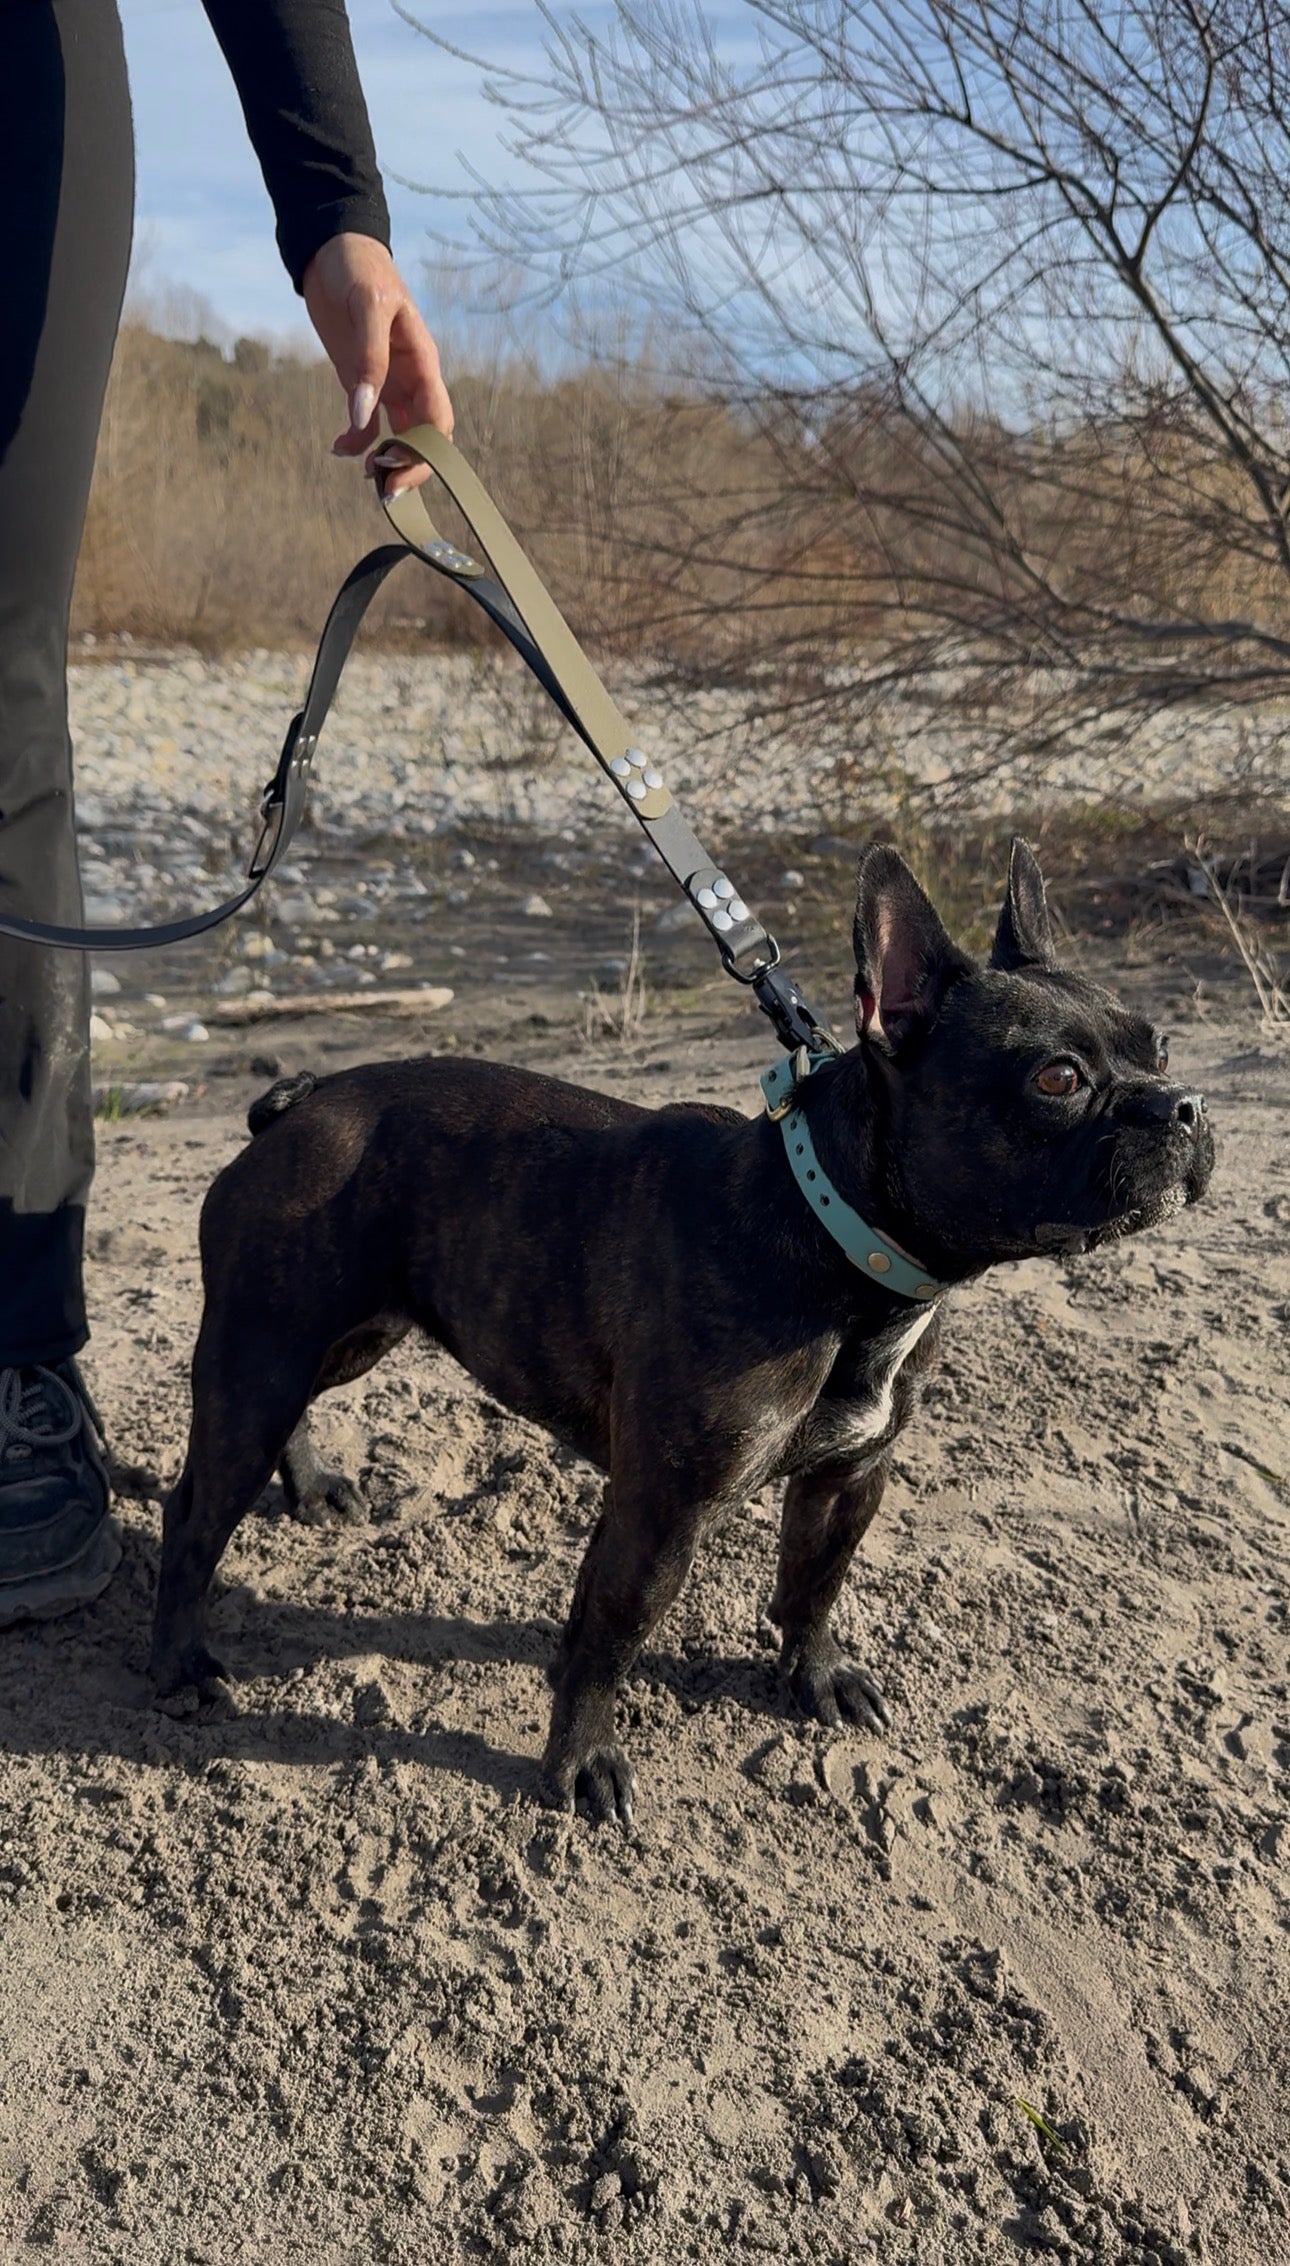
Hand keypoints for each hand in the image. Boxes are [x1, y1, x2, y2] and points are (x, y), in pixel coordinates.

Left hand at [302, 233, 451, 496]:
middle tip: (385, 491)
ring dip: (385, 461)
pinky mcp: (359, 382)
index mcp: (423, 362)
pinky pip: (366, 423)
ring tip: (366, 477)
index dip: (426, 451)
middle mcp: (410, 379)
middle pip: (422, 437)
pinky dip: (356, 442)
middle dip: (409, 466)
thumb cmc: (358, 267)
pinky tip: (338, 449)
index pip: (437, 420)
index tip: (399, 469)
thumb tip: (364, 418)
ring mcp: (386, 383)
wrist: (331, 248)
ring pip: (397, 436)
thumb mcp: (368, 306)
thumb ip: (368, 362)